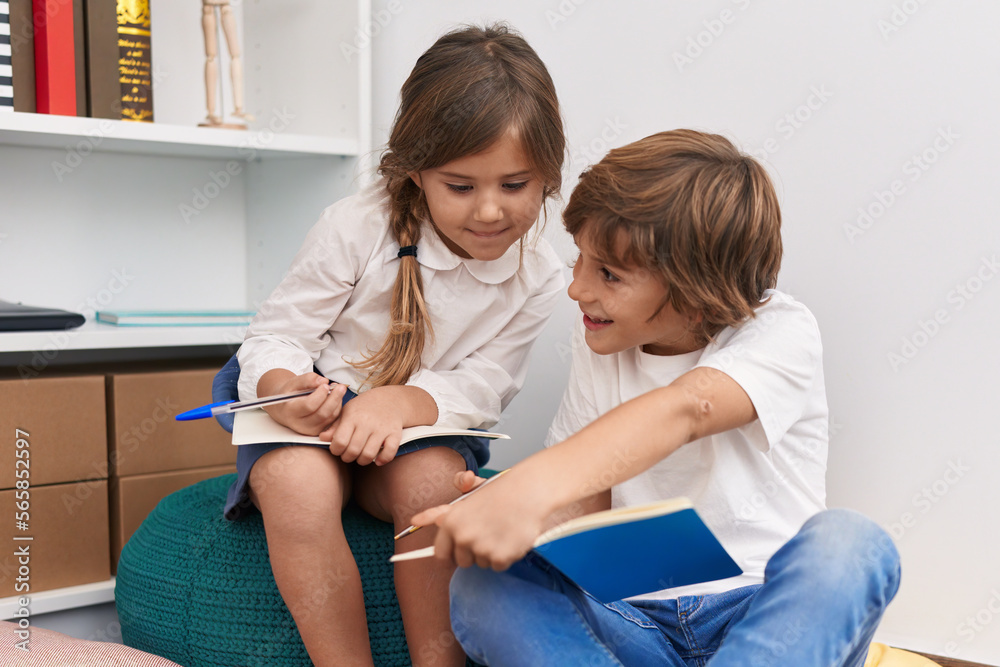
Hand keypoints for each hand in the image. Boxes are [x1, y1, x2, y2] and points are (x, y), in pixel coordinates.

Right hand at [259, 370, 345, 435]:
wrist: (285, 408)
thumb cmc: (289, 395)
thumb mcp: (293, 383)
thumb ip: (307, 379)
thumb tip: (323, 381)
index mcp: (290, 411)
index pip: (309, 405)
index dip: (320, 395)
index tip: (325, 385)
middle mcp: (300, 424)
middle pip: (322, 414)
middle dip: (334, 398)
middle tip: (340, 386)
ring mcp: (310, 430)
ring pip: (330, 417)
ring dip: (337, 402)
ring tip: (339, 389)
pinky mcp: (318, 431)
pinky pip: (333, 420)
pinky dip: (337, 408)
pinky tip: (336, 398)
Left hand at [320, 385, 406, 465]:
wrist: (389, 399)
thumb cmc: (364, 407)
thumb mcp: (346, 411)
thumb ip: (335, 426)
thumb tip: (323, 438)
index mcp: (353, 417)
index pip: (340, 441)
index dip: (335, 450)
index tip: (337, 449)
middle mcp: (367, 422)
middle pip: (353, 451)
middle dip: (347, 457)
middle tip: (348, 455)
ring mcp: (382, 428)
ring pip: (369, 454)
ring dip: (362, 461)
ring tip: (360, 457)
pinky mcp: (395, 433)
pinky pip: (389, 452)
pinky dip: (383, 459)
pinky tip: (378, 459)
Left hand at [411, 469, 547, 570]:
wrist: (528, 492)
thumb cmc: (500, 492)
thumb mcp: (469, 496)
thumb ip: (444, 510)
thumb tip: (416, 520)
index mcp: (451, 522)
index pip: (440, 553)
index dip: (449, 555)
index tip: (454, 557)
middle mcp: (462, 537)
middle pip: (463, 562)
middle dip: (474, 553)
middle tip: (488, 535)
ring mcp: (481, 548)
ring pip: (482, 563)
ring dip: (491, 553)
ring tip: (502, 532)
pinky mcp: (500, 557)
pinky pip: (499, 566)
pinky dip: (506, 556)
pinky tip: (512, 538)